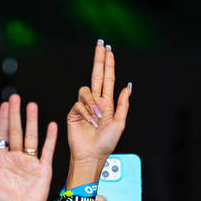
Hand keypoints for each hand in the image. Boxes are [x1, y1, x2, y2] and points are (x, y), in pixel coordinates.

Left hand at [0, 95, 57, 200]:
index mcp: (2, 161)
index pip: (3, 135)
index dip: (3, 120)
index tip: (4, 105)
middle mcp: (17, 159)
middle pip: (17, 132)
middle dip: (15, 115)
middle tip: (16, 97)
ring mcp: (31, 163)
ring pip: (32, 137)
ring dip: (32, 121)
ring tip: (31, 105)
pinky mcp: (43, 169)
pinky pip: (47, 150)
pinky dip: (50, 138)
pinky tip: (51, 125)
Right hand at [67, 41, 131, 163]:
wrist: (92, 156)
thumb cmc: (106, 144)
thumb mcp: (119, 124)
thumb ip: (123, 105)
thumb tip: (127, 87)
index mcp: (107, 104)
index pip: (107, 79)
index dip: (108, 64)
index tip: (108, 50)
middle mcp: (95, 103)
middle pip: (96, 75)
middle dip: (99, 60)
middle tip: (100, 45)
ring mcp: (84, 107)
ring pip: (86, 91)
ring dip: (93, 102)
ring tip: (99, 117)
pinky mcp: (73, 113)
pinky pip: (78, 104)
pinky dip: (86, 113)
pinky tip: (91, 122)